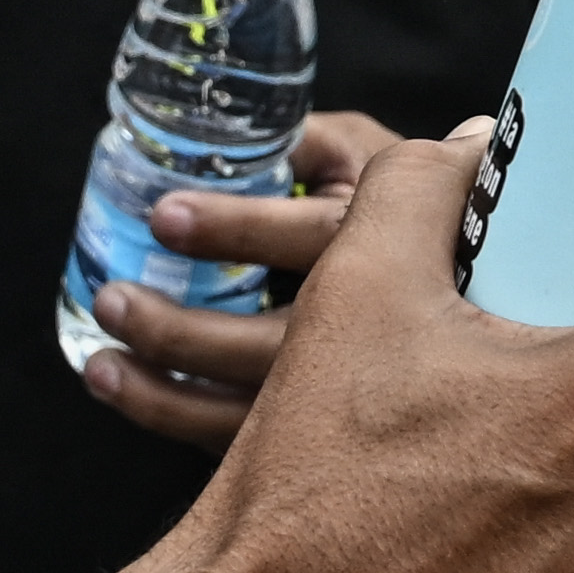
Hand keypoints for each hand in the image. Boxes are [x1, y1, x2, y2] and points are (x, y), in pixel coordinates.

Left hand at [75, 115, 397, 443]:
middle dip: (184, 331)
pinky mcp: (323, 427)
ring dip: (165, 391)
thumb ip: (313, 143)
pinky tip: (121, 386)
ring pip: (253, 411)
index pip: (311, 238)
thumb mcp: (372, 157)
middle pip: (275, 346)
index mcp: (388, 243)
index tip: (163, 217)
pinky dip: (173, 415)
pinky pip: (240, 439)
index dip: (238, 228)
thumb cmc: (411, 204)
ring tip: (99, 361)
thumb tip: (245, 134)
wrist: (473, 283)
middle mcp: (376, 328)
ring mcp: (351, 389)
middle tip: (112, 299)